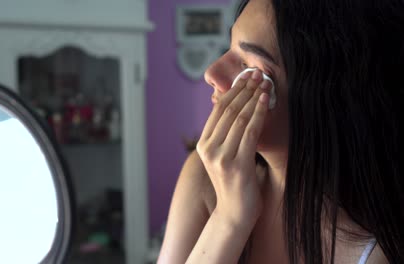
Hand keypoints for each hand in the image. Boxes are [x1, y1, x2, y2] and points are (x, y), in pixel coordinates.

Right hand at [196, 69, 270, 225]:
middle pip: (228, 111)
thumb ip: (226, 134)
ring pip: (239, 118)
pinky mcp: (236, 165)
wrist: (235, 212)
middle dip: (244, 89)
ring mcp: (221, 157)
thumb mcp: (224, 156)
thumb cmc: (234, 182)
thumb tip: (235, 105)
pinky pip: (250, 132)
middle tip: (257, 74)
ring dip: (254, 97)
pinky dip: (259, 114)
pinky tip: (265, 101)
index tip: (246, 76)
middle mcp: (209, 149)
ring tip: (265, 84)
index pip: (217, 110)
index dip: (233, 90)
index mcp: (203, 145)